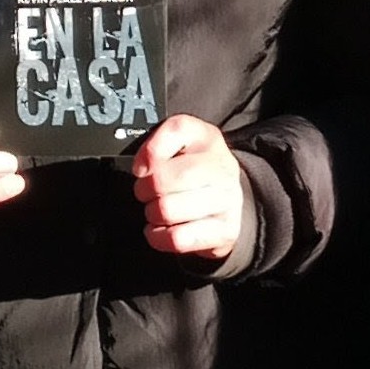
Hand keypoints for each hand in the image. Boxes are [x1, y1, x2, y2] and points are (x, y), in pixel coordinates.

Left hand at [132, 115, 245, 261]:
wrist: (229, 200)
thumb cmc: (194, 172)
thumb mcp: (179, 147)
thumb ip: (157, 146)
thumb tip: (141, 168)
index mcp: (207, 138)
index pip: (177, 130)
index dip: (150, 151)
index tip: (140, 167)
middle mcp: (222, 166)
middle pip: (166, 178)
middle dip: (144, 189)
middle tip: (144, 193)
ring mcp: (227, 200)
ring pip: (168, 210)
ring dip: (151, 214)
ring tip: (155, 211)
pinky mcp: (225, 230)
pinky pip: (177, 238)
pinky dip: (159, 237)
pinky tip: (160, 229)